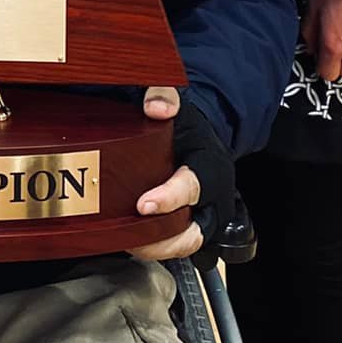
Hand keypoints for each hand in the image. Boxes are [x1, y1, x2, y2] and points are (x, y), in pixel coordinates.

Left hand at [128, 86, 203, 260]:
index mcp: (209, 165)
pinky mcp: (194, 226)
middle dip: (162, 239)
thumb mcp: (176, 100)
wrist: (199, 136)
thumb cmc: (186, 124)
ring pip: (186, 244)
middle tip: (131, 237)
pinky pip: (178, 244)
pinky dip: (157, 248)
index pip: (192, 187)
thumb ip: (162, 94)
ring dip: (157, 248)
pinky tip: (132, 241)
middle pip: (193, 231)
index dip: (168, 199)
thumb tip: (157, 106)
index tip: (143, 205)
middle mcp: (213, 197)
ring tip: (127, 243)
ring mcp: (206, 215)